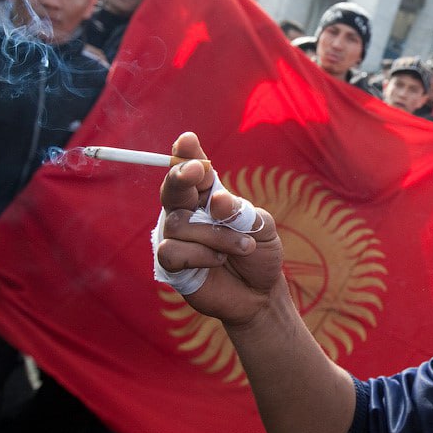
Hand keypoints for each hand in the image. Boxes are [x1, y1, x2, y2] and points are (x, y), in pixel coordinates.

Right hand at [156, 132, 284, 325]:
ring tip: (242, 247)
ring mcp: (177, 236)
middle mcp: (188, 211)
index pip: (196, 170)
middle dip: (181, 175)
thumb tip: (217, 200)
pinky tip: (218, 261)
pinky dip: (202, 256)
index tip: (187, 140)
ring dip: (217, 235)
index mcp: (210, 196)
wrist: (259, 293)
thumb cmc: (259, 254)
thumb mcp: (262, 227)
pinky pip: (174, 250)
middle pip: (173, 187)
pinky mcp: (170, 262)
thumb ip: (242, 212)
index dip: (187, 154)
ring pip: (180, 223)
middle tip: (195, 170)